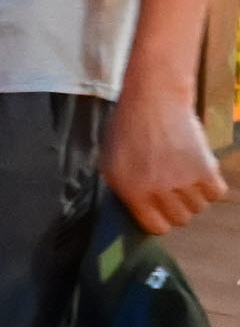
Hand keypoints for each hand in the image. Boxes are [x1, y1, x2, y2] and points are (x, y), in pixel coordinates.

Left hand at [102, 83, 229, 234]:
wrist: (153, 100)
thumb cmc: (127, 129)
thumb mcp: (110, 162)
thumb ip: (125, 190)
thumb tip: (141, 210)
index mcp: (131, 191)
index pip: (156, 227)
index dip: (159, 220)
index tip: (160, 210)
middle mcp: (158, 190)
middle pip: (181, 219)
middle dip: (177, 208)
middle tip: (173, 190)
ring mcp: (183, 180)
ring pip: (199, 207)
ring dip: (194, 195)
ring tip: (183, 176)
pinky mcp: (205, 168)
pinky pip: (216, 193)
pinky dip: (211, 186)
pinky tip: (199, 173)